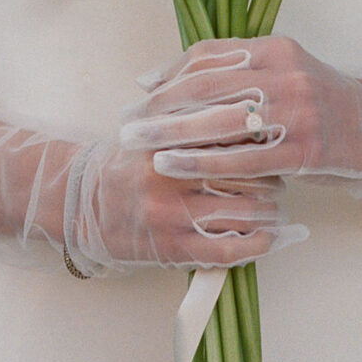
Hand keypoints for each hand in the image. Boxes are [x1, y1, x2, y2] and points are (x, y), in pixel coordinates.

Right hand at [64, 134, 298, 274]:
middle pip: (244, 172)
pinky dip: (256, 245)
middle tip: (280, 174)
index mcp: (167, 140)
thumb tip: (246, 111)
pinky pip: (227, 250)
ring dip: (269, 211)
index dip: (259, 137)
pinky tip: (269, 238)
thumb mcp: (151, 131)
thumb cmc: (123, 165)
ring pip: (243, 212)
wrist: (81, 204)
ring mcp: (172, 215)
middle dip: (271, 175)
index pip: (229, 134)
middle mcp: (170, 175)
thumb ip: (191, 121)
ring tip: (276, 205)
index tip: (273, 139)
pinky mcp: (172, 249)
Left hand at [122, 36, 361, 182]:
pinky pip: (241, 158)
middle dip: (160, 106)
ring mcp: (296, 111)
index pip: (209, 54)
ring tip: (138, 146)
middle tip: (126, 123)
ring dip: (171, 135)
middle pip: (206, 86)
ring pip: (218, 121)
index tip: (140, 89)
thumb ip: (237, 72)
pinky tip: (173, 166)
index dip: (170, 72)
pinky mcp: (302, 150)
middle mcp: (285, 73)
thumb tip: (166, 79)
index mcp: (275, 47)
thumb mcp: (283, 74)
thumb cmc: (317, 106)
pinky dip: (201, 162)